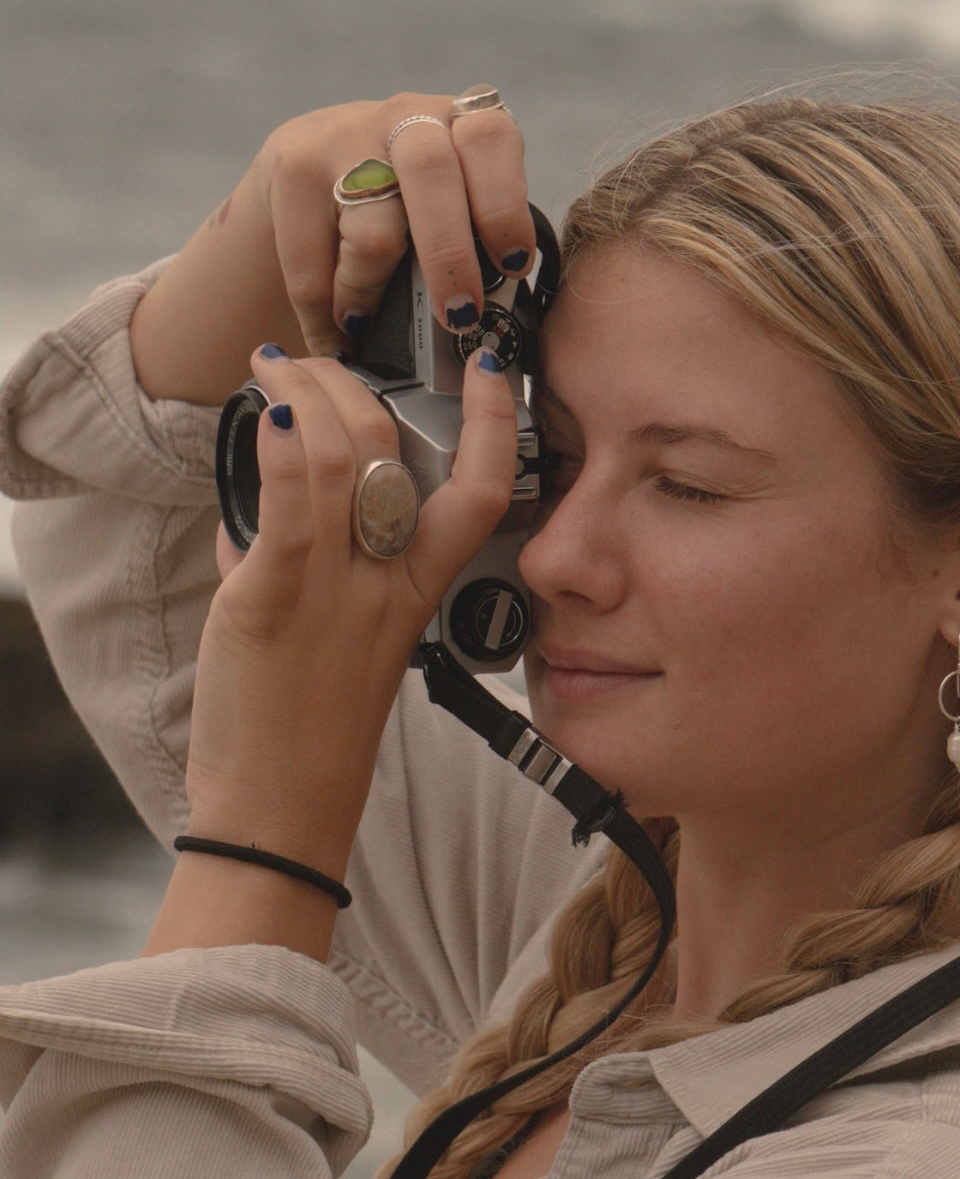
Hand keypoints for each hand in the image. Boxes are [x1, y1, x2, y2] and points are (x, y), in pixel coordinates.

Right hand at [130, 88, 535, 401]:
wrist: (310, 164)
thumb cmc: (407, 202)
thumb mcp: (453, 195)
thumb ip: (477, 236)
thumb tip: (495, 323)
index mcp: (462, 121)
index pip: (491, 141)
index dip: (505, 206)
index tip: (513, 266)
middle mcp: (407, 117)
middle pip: (431, 175)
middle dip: (450, 259)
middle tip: (457, 317)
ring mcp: (346, 136)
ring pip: (373, 231)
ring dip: (374, 295)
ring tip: (369, 331)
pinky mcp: (293, 167)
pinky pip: (311, 263)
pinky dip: (323, 315)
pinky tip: (334, 339)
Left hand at [184, 341, 517, 874]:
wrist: (278, 812)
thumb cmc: (304, 736)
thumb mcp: (334, 640)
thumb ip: (302, 568)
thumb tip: (248, 516)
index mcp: (416, 595)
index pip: (482, 493)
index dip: (492, 422)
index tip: (484, 368)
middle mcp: (386, 586)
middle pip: (394, 451)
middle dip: (348, 384)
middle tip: (307, 366)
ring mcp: (333, 591)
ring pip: (339, 456)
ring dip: (302, 393)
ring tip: (271, 370)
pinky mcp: (272, 602)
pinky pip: (286, 503)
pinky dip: (274, 445)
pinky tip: (261, 415)